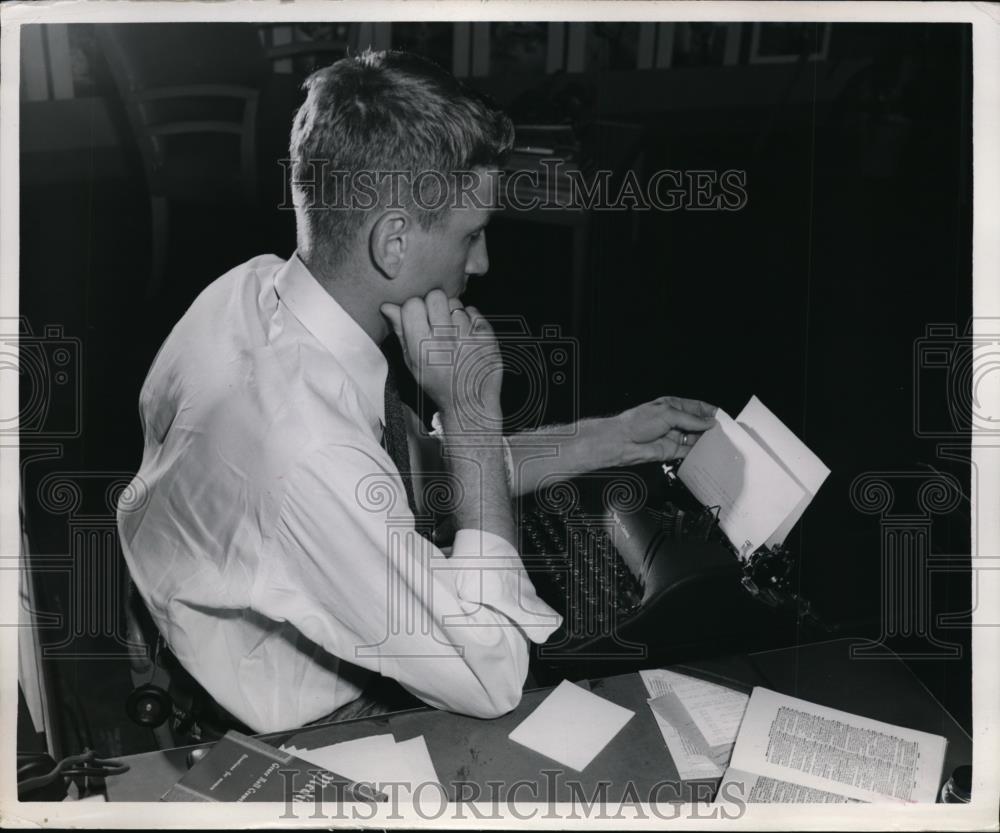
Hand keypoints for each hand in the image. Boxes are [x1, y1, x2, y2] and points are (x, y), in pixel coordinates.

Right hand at [381, 290, 502, 427]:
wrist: (469, 403)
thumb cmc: (437, 382)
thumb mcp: (412, 362)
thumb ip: (401, 332)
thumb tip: (388, 306)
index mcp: (422, 348)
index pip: (413, 304)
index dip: (414, 307)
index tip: (418, 316)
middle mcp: (445, 341)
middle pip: (436, 296)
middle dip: (434, 304)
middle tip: (436, 320)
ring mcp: (468, 337)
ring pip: (455, 303)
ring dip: (452, 313)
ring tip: (453, 332)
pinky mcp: (486, 336)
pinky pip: (473, 310)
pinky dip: (470, 319)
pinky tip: (467, 335)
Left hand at [609, 396, 717, 466]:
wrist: (622, 442)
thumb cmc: (638, 422)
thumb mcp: (668, 414)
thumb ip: (691, 419)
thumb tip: (709, 422)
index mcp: (673, 406)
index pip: (697, 407)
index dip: (710, 412)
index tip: (723, 418)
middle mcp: (675, 421)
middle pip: (698, 424)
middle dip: (710, 428)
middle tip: (725, 433)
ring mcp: (674, 436)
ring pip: (695, 438)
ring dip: (706, 441)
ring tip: (721, 444)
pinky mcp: (672, 451)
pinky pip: (689, 452)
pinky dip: (698, 453)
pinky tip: (708, 453)